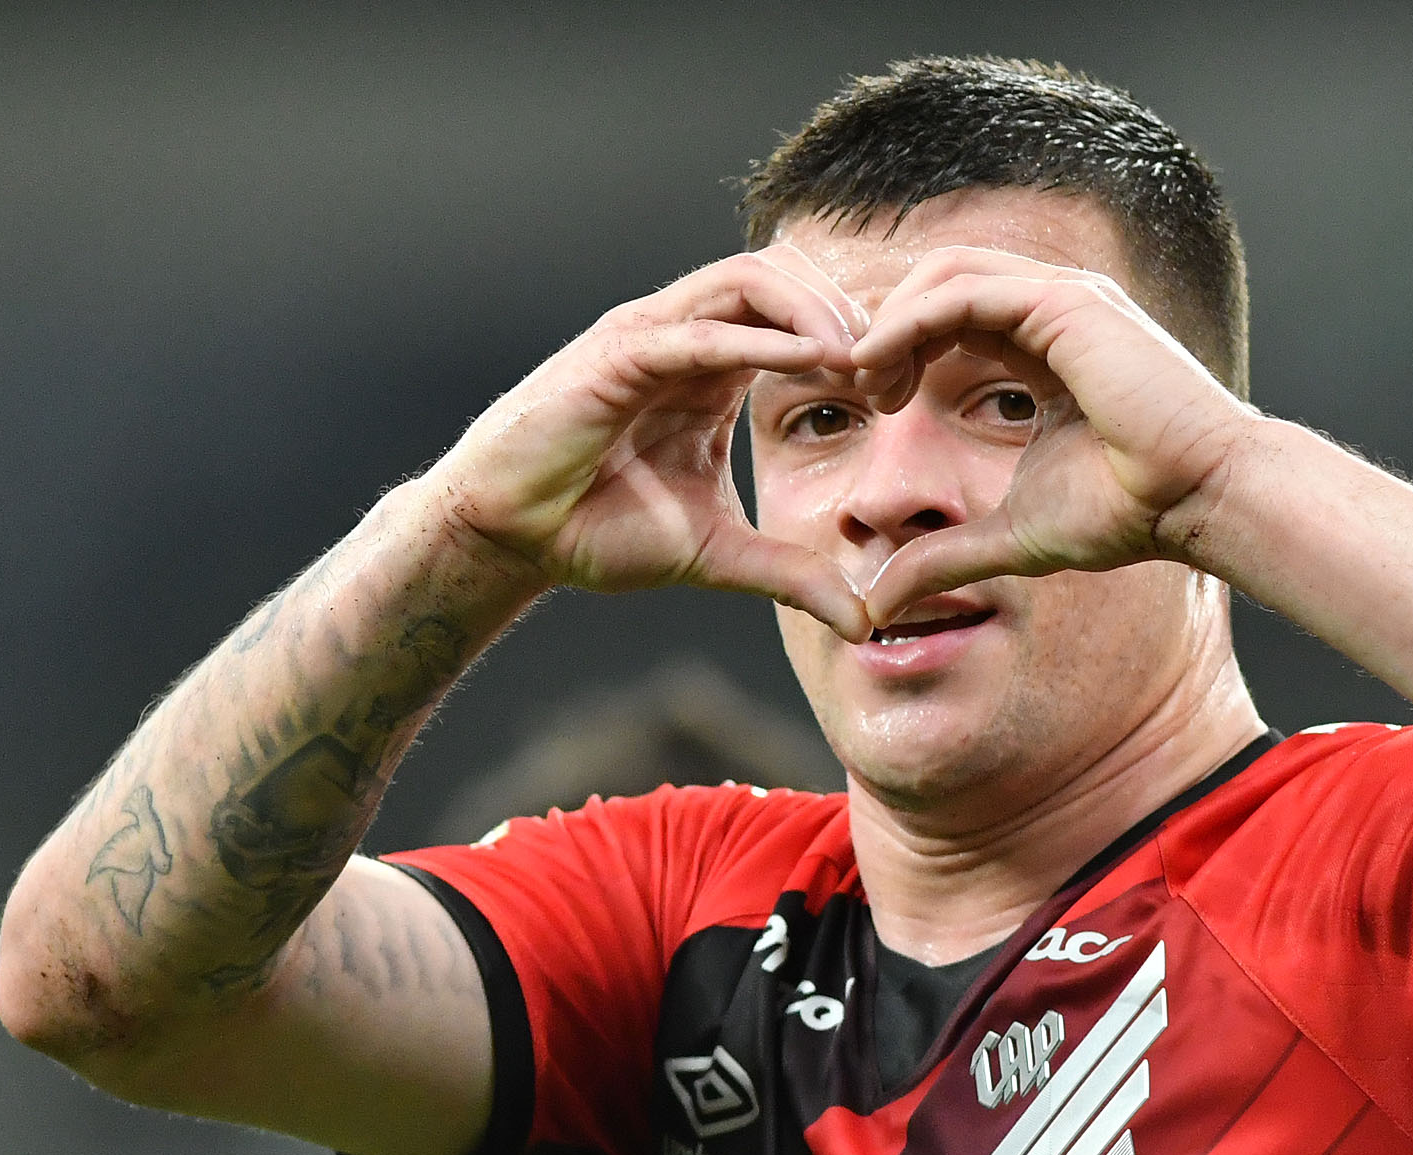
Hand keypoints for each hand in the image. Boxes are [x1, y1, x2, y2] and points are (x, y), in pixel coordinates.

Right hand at [423, 247, 873, 638]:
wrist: (509, 538)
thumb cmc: (595, 530)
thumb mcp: (719, 555)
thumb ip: (792, 575)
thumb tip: (864, 619)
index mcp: (712, 366)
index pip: (798, 313)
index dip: (858, 339)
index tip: (902, 392)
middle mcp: (684, 336)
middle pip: (784, 276)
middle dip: (848, 311)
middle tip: (895, 369)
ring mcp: (650, 336)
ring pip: (747, 281)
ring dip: (814, 310)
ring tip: (861, 355)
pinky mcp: (617, 354)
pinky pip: (702, 331)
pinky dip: (762, 338)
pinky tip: (814, 360)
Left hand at [846, 247, 1264, 624]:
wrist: (1198, 498)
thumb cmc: (1131, 512)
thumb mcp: (1011, 537)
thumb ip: (944, 557)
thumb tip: (879, 600)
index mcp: (1045, 347)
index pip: (954, 315)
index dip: (902, 347)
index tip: (875, 402)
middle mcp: (1054, 309)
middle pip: (942, 280)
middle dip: (890, 325)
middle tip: (863, 387)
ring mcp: (1063, 298)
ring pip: (948, 273)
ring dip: (894, 319)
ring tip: (866, 376)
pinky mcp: (1066, 304)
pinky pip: (965, 292)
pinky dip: (913, 321)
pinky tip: (884, 365)